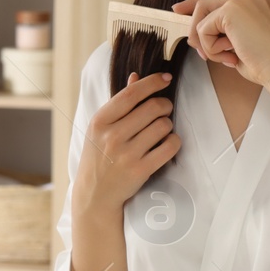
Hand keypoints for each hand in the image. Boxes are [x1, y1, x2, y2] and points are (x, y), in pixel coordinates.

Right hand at [73, 70, 179, 215]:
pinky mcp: (141, 170)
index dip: (152, 82)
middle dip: (164, 105)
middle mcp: (112, 136)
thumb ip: (120, 102)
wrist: (95, 193)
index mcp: (100, 121)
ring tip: (161, 129)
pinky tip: (167, 142)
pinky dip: (174, 141)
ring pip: (163, 126)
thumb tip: (136, 77)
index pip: (131, 94)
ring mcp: (126, 154)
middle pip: (152, 108)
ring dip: (168, 124)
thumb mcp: (101, 127)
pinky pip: (170, 147)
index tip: (166, 78)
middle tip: (164, 109)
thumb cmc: (99, 155)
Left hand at [172, 0, 269, 88]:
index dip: (193, 5)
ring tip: (225, 56)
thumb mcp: (237, 40)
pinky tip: (230, 55)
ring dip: (207, 45)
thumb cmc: (262, 62)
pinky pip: (203, 30)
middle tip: (200, 52)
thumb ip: (220, 31)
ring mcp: (238, 0)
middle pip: (203, 5)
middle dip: (194, 29)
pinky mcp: (230, 10)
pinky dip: (211, 48)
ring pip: (200, 21)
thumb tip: (194, 33)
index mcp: (251, 0)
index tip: (177, 10)